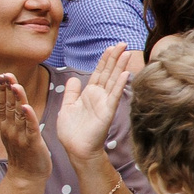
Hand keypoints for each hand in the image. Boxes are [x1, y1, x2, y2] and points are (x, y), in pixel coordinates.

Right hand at [0, 74, 53, 184]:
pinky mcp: (32, 143)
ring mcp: (20, 136)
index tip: (2, 75)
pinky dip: (29, 117)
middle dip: (8, 90)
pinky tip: (26, 106)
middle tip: (6, 74)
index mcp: (6, 126)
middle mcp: (10, 129)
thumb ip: (6, 114)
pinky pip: (30, 128)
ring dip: (17, 99)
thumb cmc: (22, 153)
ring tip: (16, 85)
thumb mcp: (10, 131)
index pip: (2, 104)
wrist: (26, 177)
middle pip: (9, 106)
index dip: (2, 90)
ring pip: (19, 114)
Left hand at [54, 45, 138, 165]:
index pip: (98, 72)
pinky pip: (114, 95)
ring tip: (126, 53)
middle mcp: (99, 96)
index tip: (111, 47)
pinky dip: (120, 84)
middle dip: (115, 58)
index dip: (104, 60)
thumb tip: (73, 78)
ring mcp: (105, 103)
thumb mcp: (66, 107)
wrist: (77, 149)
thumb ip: (71, 93)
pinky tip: (126, 73)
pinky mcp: (107, 111)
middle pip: (108, 72)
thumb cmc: (72, 132)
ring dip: (120, 66)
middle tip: (123, 44)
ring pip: (113, 80)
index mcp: (89, 94)